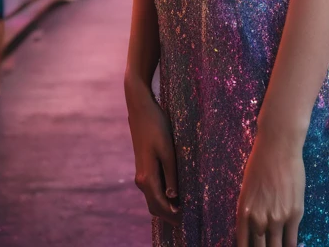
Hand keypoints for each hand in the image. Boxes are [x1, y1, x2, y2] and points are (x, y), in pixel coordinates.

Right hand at [126, 76, 180, 226]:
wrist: (140, 108)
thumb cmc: (157, 126)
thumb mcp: (168, 150)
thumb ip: (171, 175)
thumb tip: (173, 198)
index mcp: (147, 177)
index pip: (160, 205)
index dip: (173, 216)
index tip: (187, 221)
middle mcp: (141, 179)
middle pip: (155, 206)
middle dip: (169, 214)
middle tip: (188, 218)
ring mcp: (141, 172)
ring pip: (153, 198)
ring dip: (166, 205)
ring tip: (184, 207)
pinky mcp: (143, 166)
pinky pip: (152, 188)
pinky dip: (162, 195)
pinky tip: (175, 192)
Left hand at [236, 128, 304, 246]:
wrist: (278, 147)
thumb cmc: (260, 164)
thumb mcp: (247, 190)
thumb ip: (250, 212)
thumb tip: (256, 231)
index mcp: (243, 213)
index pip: (243, 245)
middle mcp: (258, 220)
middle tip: (267, 246)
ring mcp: (277, 218)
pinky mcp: (294, 214)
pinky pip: (291, 240)